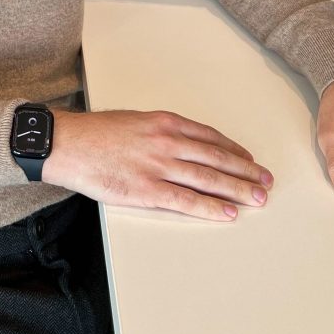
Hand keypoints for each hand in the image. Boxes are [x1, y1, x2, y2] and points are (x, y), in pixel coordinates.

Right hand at [42, 109, 273, 221]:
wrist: (68, 143)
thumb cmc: (96, 133)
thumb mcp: (135, 121)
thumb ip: (160, 132)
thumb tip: (181, 144)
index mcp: (165, 123)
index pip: (210, 137)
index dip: (233, 150)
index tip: (248, 159)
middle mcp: (168, 142)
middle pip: (217, 158)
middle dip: (245, 171)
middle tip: (265, 181)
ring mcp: (159, 166)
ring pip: (209, 179)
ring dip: (237, 189)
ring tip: (257, 198)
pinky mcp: (147, 190)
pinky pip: (187, 200)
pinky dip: (210, 207)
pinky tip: (227, 213)